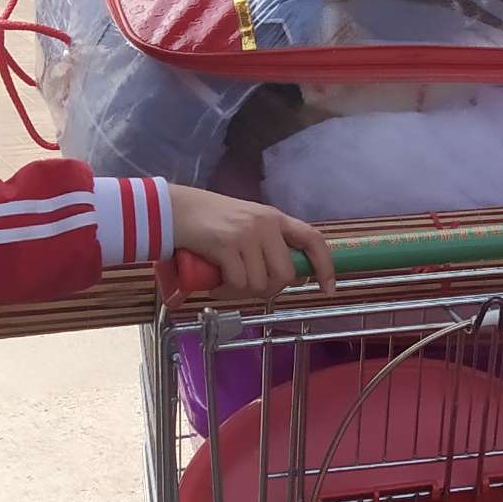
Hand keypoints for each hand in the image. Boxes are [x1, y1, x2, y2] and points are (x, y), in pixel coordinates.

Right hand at [166, 188, 336, 296]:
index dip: (325, 266)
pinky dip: (225, 291)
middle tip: (245, 286)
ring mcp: (247, 234)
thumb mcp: (246, 225)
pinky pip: (238, 283)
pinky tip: (214, 283)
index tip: (328, 288)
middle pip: (285, 274)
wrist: (174, 210)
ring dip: (240, 292)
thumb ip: (267, 243)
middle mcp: (266, 224)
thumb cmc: (208, 221)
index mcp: (275, 218)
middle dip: (267, 289)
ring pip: (260, 283)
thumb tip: (290, 276)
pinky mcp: (227, 244)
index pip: (313, 239)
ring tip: (223, 282)